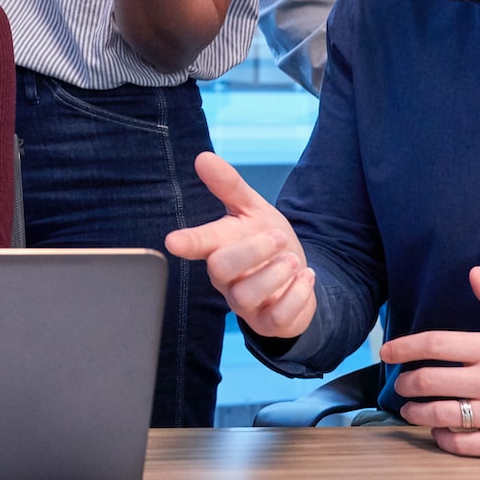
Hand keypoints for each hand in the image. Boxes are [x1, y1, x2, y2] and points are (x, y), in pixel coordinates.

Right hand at [164, 152, 315, 339]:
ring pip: (245, 296)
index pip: (199, 242)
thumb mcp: (253, 210)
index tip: (174, 241)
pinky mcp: (269, 322)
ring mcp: (246, 303)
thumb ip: (229, 185)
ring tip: (293, 261)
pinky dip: (297, 295)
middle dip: (252, 250)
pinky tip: (305, 277)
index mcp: (219, 246)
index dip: (188, 241)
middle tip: (278, 237)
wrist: (297, 277)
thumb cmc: (267, 243)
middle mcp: (226, 278)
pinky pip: (277, 318)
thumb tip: (203, 157)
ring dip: (275, 275)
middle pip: (221, 268)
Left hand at [383, 266, 479, 459]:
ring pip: (438, 414)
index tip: (385, 352)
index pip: (435, 343)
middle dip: (405, 382)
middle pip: (429, 380)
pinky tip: (438, 430)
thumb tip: (473, 272)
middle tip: (400, 384)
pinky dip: (441, 437)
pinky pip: (460, 443)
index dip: (403, 347)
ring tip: (410, 409)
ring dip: (415, 412)